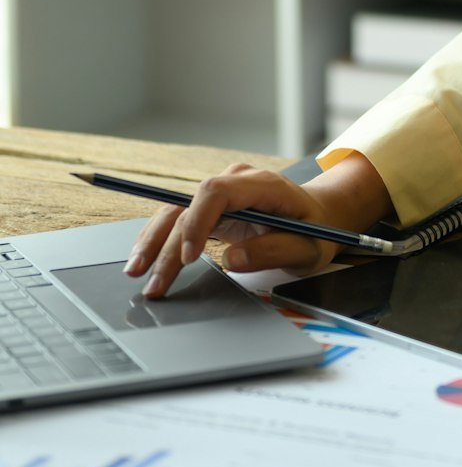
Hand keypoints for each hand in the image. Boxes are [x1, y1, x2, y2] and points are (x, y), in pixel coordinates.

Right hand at [124, 152, 390, 297]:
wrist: (321, 216)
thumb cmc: (317, 231)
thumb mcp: (308, 247)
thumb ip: (273, 251)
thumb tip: (231, 259)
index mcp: (262, 185)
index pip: (217, 193)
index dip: (197, 222)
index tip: (190, 257)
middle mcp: (236, 183)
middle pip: (189, 205)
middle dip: (168, 245)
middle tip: (154, 283)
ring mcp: (222, 194)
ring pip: (177, 212)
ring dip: (154, 242)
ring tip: (136, 273)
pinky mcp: (213, 209)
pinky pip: (180, 220)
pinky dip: (160, 240)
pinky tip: (144, 260)